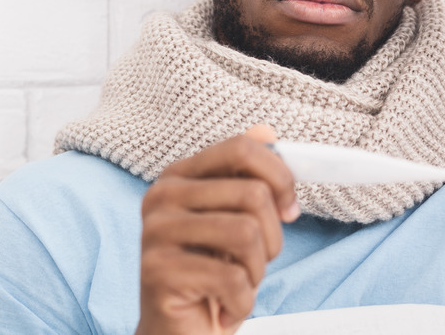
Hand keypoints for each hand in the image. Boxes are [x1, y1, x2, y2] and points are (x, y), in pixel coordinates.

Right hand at [136, 125, 299, 334]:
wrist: (179, 334)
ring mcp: (155, 232)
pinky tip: (224, 308)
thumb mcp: (235, 221)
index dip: (280, 178)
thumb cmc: (211, 276)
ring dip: (257, 272)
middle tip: (253, 264)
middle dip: (272, 239)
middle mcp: (161, 196)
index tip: (289, 211)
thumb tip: (267, 132)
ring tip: (238, 286)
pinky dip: (242, 302)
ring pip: (247, 234)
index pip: (241, 149)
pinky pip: (233, 278)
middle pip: (253, 195)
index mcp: (179, 175)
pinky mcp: (158, 271)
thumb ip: (247, 177)